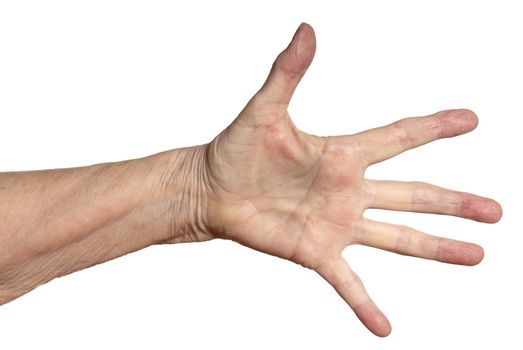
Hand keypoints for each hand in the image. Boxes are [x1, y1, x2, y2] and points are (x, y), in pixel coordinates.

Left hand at [197, 23, 501, 335]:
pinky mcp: (315, 251)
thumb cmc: (235, 149)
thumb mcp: (264, 109)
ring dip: (435, 248)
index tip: (470, 119)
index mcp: (342, 154)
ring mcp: (336, 224)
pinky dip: (365, 304)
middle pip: (413, 195)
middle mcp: (348, 190)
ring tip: (475, 254)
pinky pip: (347, 282)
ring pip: (396, 237)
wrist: (211, 189)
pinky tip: (384, 328)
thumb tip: (306, 29)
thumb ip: (287, 72)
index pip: (398, 138)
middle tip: (495, 210)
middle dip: (454, 201)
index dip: (434, 128)